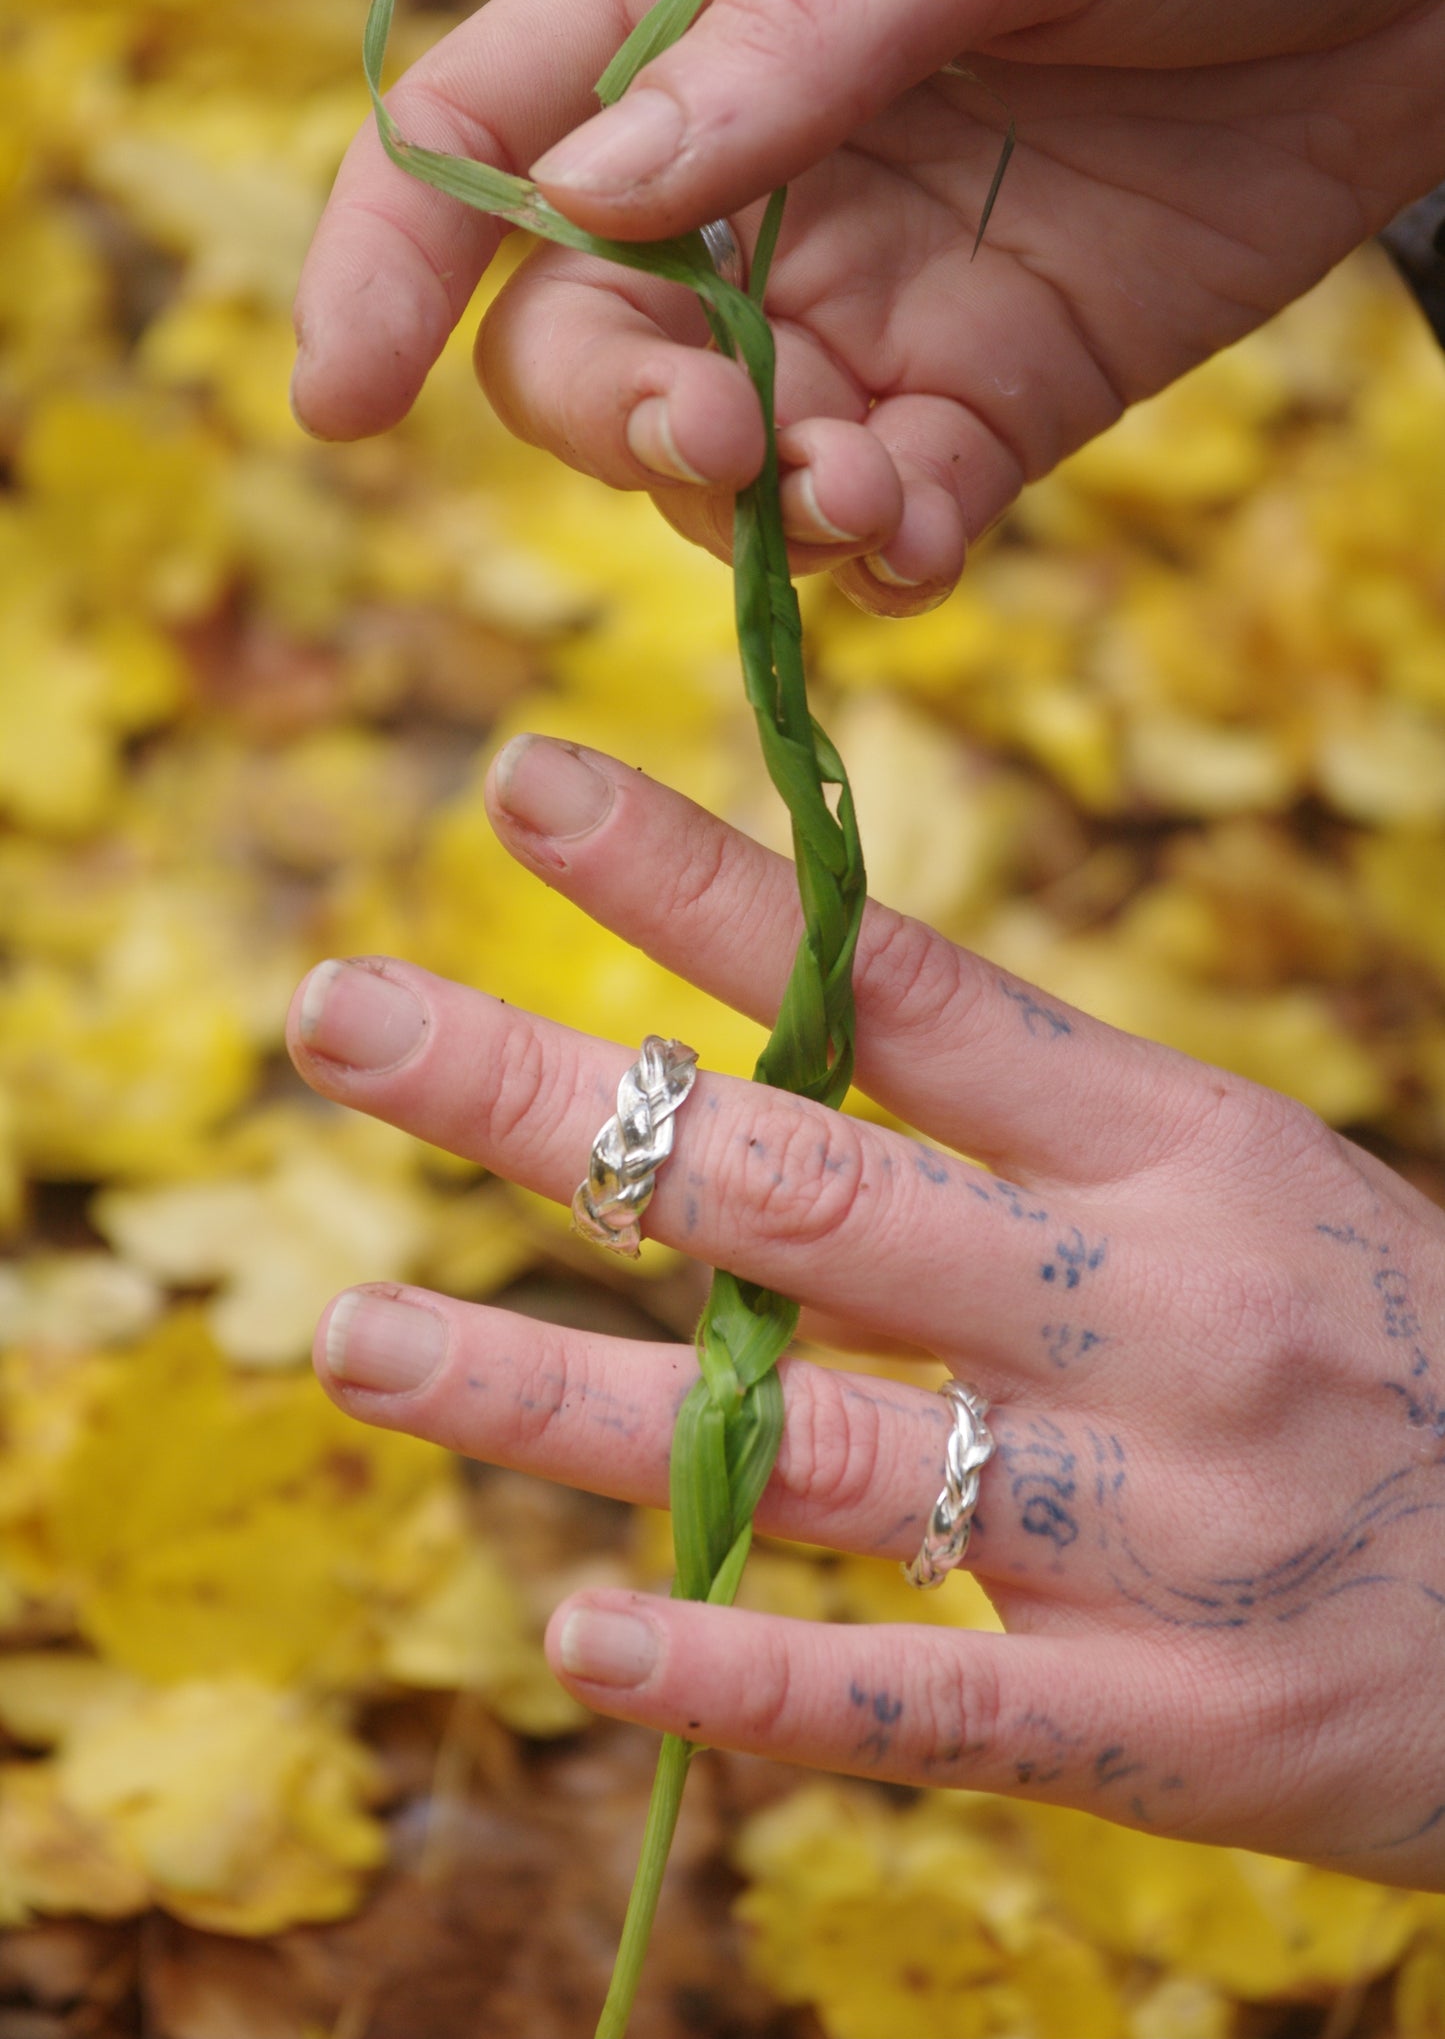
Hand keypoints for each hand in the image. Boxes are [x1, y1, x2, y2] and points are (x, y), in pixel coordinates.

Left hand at [288, 735, 1444, 1887]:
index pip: (905, 985)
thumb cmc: (1400, 1361)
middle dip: (546, 1095)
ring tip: (351, 1336)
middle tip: (337, 1011)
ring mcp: (1157, 1526)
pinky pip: (913, 1705)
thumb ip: (1024, 1153)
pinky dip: (738, 1672)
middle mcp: (1152, 1311)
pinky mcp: (1168, 1731)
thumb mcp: (1248, 1192)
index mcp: (1181, 1148)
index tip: (520, 785)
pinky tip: (578, 1634)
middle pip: (801, 1185)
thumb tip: (756, 1099)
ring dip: (553, 1394)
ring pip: (811, 1445)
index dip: (701, 884)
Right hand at [293, 0, 1444, 612]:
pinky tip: (922, 526)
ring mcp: (866, 303)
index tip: (341, 403)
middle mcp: (756, 176)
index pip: (487, 142)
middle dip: (617, 422)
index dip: (388, 269)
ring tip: (865, 489)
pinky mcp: (984, 403)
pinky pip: (880, 516)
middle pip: (583, 342)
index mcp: (702, 3)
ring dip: (756, 514)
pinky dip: (879, 549)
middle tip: (722, 447)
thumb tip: (591, 202)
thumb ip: (791, 45)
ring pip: (722, 465)